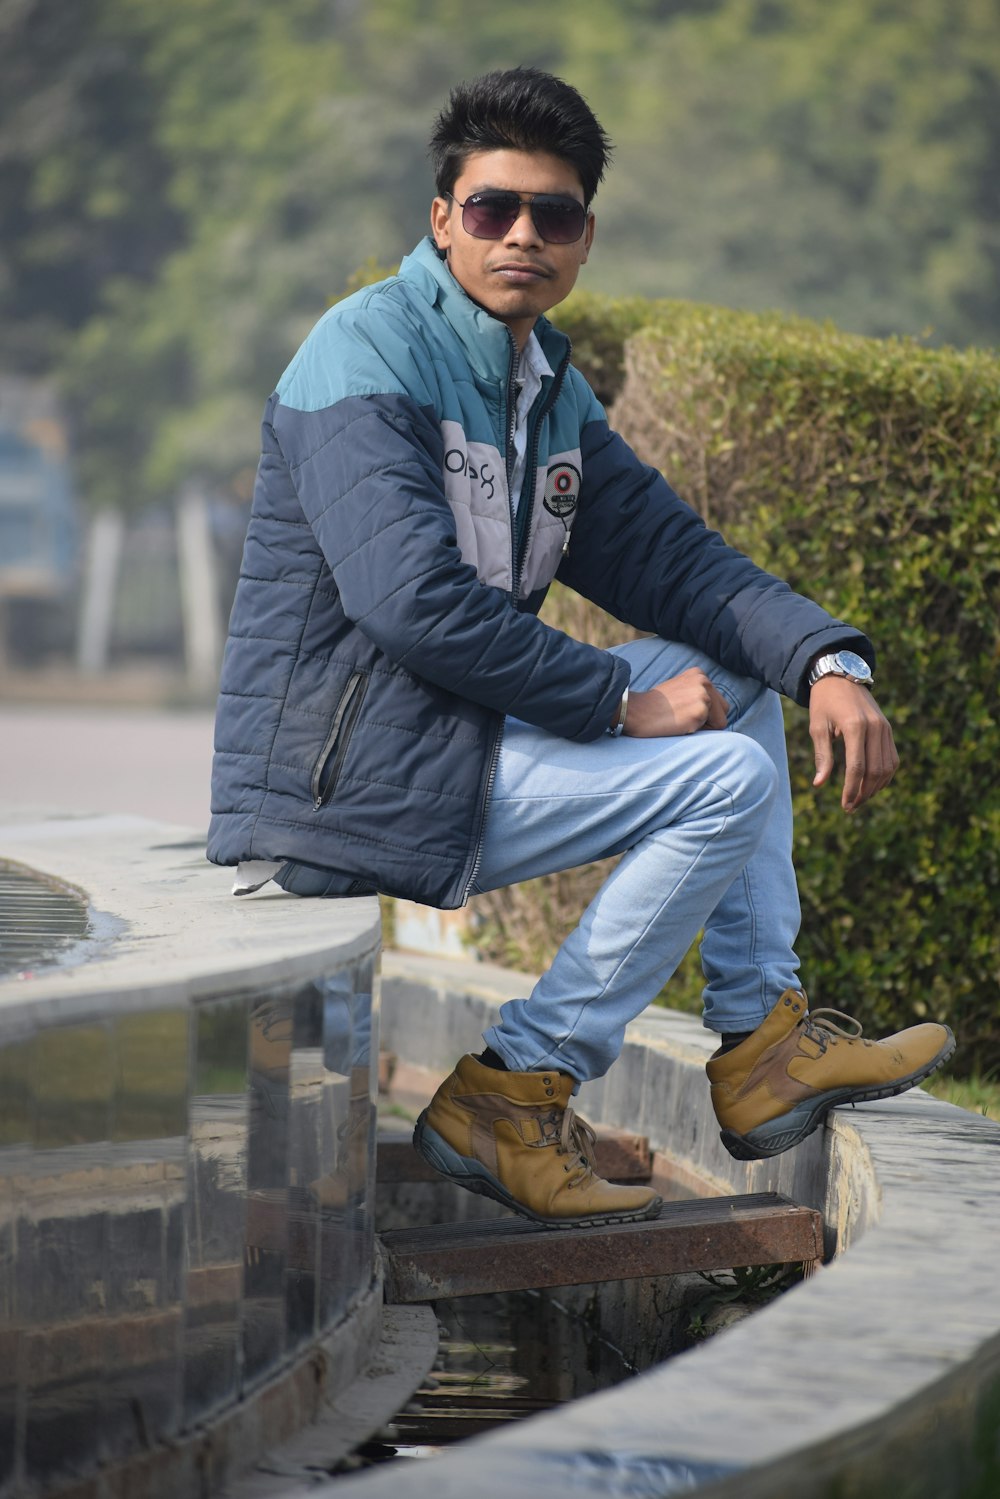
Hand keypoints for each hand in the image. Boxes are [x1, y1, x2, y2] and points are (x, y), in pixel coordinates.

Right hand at [622, 668, 728, 736]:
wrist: (636, 711)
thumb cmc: (654, 706)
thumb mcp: (680, 690)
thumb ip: (697, 693)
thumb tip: (715, 711)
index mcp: (699, 674)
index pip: (717, 700)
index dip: (704, 712)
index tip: (683, 710)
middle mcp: (704, 680)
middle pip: (724, 709)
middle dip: (709, 719)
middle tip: (684, 717)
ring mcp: (703, 695)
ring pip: (721, 721)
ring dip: (704, 726)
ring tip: (682, 719)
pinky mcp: (701, 710)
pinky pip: (712, 730)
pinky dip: (698, 731)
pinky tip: (680, 724)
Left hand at [809, 677, 898, 811]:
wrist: (840, 676)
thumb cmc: (823, 702)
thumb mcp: (817, 727)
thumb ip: (822, 756)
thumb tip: (819, 785)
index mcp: (855, 727)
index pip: (857, 768)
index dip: (851, 790)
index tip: (844, 805)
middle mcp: (875, 727)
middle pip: (875, 771)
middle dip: (863, 793)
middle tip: (851, 807)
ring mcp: (885, 728)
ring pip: (887, 767)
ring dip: (876, 788)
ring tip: (860, 799)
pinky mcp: (888, 729)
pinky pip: (892, 758)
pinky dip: (885, 775)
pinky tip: (872, 786)